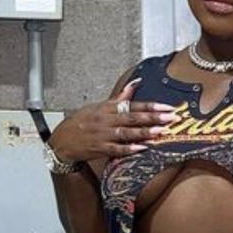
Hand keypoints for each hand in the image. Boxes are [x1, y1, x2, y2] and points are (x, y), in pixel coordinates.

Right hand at [48, 80, 180, 163]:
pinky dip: (129, 148)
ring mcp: (103, 135)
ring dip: (144, 132)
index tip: (167, 107)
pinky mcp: (100, 149)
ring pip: (126, 132)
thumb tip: (136, 83)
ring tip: (160, 132)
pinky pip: (117, 149)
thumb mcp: (99, 106)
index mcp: (107, 108)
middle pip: (132, 117)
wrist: (62, 141)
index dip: (150, 106)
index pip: (132, 105)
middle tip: (170, 118)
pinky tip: (142, 148)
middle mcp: (106, 120)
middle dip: (153, 117)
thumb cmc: (81, 122)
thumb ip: (120, 97)